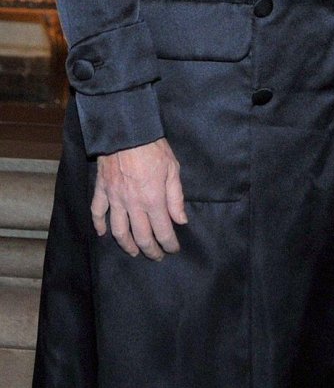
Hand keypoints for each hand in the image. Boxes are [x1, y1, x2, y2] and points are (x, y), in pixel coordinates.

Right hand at [92, 138, 186, 259]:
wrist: (127, 131)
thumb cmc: (154, 148)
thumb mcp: (173, 169)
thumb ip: (176, 197)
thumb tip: (181, 220)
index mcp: (153, 199)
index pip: (162, 231)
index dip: (169, 244)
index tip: (173, 249)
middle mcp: (133, 204)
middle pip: (141, 236)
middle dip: (150, 250)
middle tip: (156, 256)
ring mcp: (115, 198)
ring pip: (118, 231)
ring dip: (127, 245)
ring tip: (134, 251)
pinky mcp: (102, 190)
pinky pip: (97, 212)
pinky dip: (99, 226)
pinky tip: (103, 234)